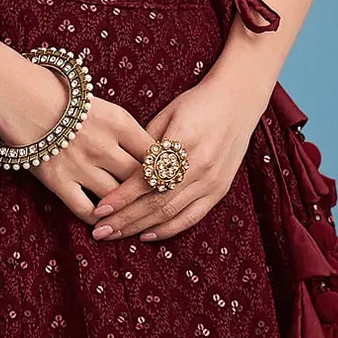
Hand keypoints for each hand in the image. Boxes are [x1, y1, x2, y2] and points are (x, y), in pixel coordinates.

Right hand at [0, 48, 154, 224]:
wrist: (18, 96)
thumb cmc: (63, 97)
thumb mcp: (103, 106)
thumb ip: (127, 131)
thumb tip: (152, 156)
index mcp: (119, 122)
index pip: (156, 154)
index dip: (166, 170)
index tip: (171, 181)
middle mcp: (103, 146)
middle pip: (139, 179)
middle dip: (151, 195)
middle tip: (159, 207)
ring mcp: (81, 166)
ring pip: (116, 199)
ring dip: (126, 212)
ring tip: (134, 220)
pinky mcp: (58, 181)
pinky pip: (85, 210)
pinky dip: (98, 219)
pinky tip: (104, 222)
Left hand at [88, 72, 266, 241]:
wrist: (237, 101)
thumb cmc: (196, 104)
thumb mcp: (167, 114)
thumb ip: (145, 144)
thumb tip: (120, 171)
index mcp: (183, 141)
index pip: (146, 177)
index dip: (121, 196)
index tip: (99, 209)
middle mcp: (200, 164)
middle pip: (156, 201)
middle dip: (125, 219)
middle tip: (99, 231)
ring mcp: (212, 180)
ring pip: (170, 212)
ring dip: (139, 227)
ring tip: (114, 235)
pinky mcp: (220, 190)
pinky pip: (191, 217)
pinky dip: (168, 229)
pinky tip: (146, 235)